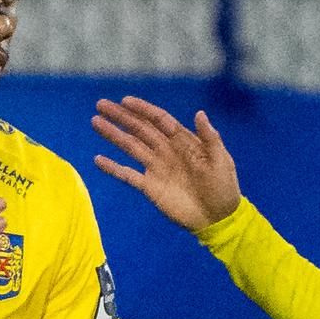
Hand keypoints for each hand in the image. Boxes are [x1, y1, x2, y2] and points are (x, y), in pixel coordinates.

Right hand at [92, 97, 241, 230]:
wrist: (218, 218)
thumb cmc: (224, 187)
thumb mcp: (221, 160)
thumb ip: (210, 137)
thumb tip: (199, 113)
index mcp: (183, 141)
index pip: (158, 120)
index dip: (142, 109)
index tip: (125, 100)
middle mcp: (166, 151)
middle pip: (139, 129)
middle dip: (120, 117)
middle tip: (101, 104)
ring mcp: (156, 168)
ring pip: (130, 147)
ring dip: (113, 135)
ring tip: (95, 122)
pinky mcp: (150, 188)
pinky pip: (127, 175)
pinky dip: (113, 168)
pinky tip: (98, 159)